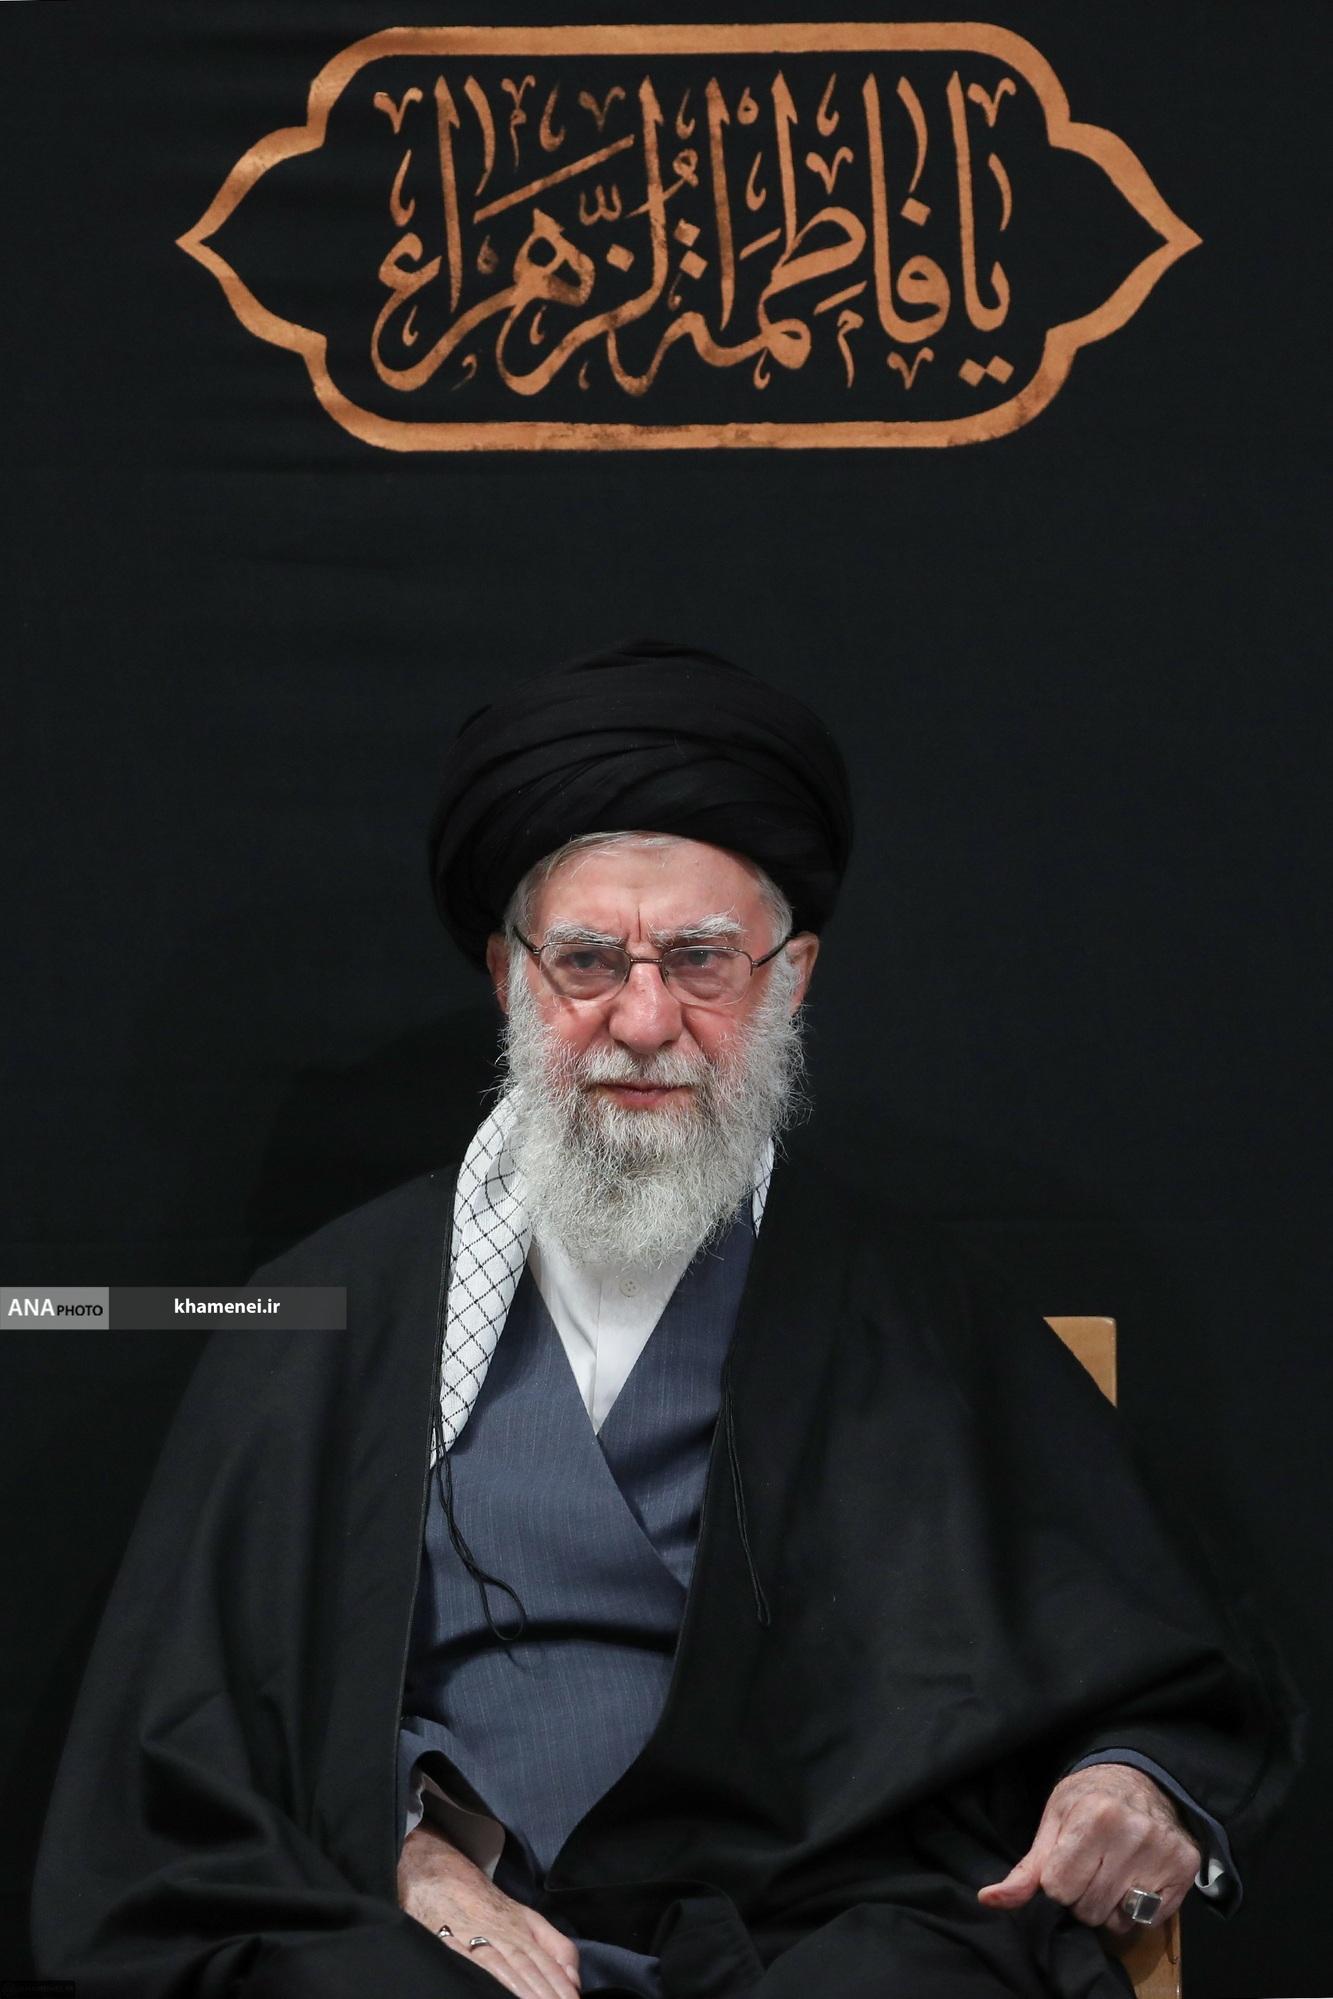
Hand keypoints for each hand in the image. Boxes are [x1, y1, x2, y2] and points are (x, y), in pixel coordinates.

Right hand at [397, 1818, 580, 1997]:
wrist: (439, 1875)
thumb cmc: (485, 1904)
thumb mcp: (526, 1917)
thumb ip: (555, 1946)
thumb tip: (574, 1979)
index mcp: (523, 1928)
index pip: (548, 1962)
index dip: (560, 1985)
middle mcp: (503, 1934)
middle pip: (529, 1968)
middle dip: (545, 1992)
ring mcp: (477, 1939)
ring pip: (505, 1968)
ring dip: (522, 1990)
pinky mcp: (451, 1945)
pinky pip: (474, 1965)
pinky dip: (487, 1980)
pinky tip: (494, 1993)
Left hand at [977, 1764, 1201, 1937]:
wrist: (1140, 1779)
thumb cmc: (1088, 1800)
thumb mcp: (1052, 1822)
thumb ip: (1026, 1869)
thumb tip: (988, 1900)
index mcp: (1093, 1817)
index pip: (1059, 1889)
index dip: (1057, 1883)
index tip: (1066, 1863)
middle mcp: (1133, 1834)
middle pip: (1089, 1909)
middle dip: (1082, 1897)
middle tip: (1090, 1869)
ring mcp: (1163, 1852)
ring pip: (1119, 1920)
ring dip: (1109, 1907)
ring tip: (1111, 1875)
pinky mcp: (1185, 1869)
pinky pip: (1150, 1919)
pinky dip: (1136, 1910)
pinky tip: (1134, 1881)